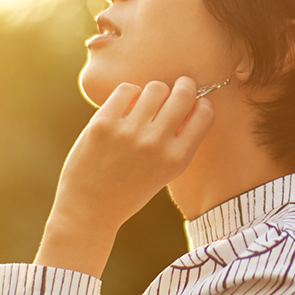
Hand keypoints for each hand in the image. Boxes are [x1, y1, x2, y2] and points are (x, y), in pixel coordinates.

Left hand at [34, 77, 215, 276]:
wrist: (90, 209)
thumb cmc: (130, 190)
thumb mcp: (165, 173)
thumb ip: (178, 142)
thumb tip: (188, 101)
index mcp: (177, 159)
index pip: (205, 114)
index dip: (200, 103)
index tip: (192, 104)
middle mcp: (156, 144)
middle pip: (184, 93)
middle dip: (183, 86)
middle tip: (176, 88)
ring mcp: (129, 132)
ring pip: (155, 88)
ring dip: (153, 92)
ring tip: (145, 104)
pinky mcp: (103, 124)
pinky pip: (126, 89)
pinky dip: (128, 94)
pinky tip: (124, 108)